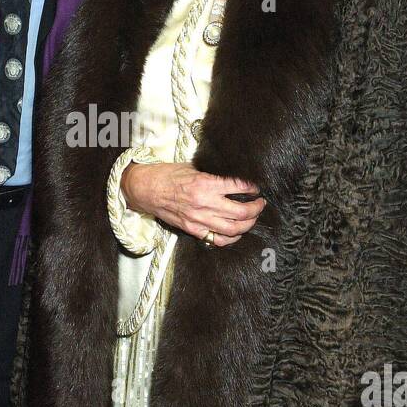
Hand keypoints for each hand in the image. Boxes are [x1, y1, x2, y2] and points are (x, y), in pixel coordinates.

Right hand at [121, 161, 264, 246]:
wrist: (146, 189)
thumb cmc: (167, 175)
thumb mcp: (193, 167)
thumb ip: (213, 174)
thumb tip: (233, 177)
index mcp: (205, 184)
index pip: (238, 187)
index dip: (251, 188)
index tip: (256, 188)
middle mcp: (204, 203)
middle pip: (241, 212)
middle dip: (256, 208)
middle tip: (260, 203)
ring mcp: (199, 219)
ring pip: (233, 229)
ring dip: (248, 224)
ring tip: (252, 217)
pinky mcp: (192, 230)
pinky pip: (217, 239)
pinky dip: (231, 238)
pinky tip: (237, 232)